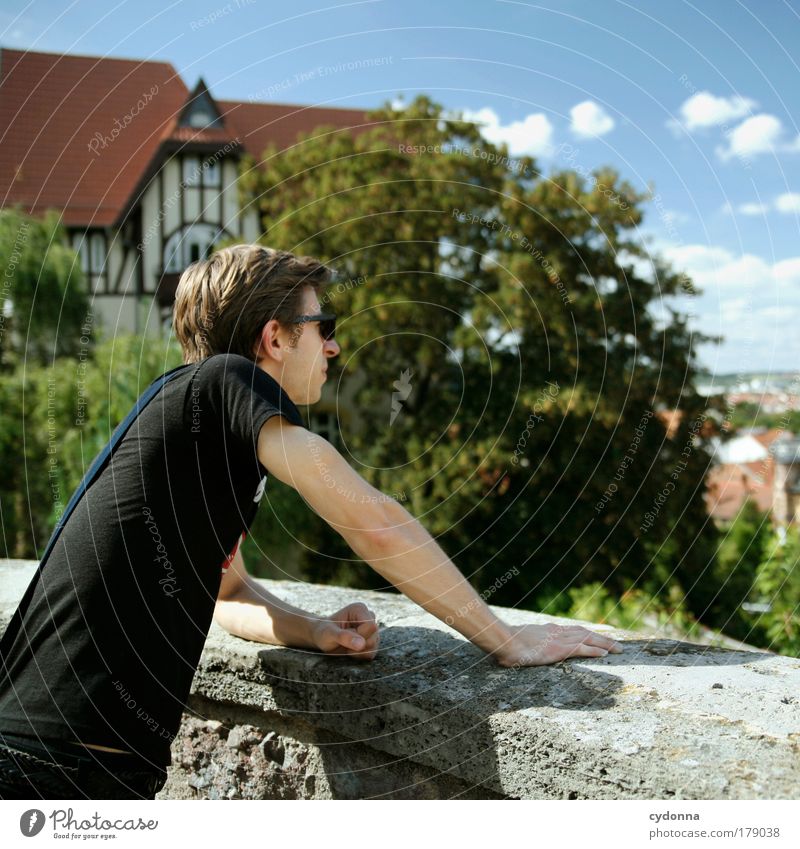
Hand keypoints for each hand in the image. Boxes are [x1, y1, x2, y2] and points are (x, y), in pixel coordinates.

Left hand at [310, 602, 379, 660]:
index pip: (370, 626)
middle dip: (359, 645)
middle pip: (374, 636)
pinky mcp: (371, 641)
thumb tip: (361, 644)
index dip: (359, 635)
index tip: (345, 637)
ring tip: (346, 647)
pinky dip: (360, 656)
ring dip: (359, 652)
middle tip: (344, 644)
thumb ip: (344, 637)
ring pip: (374, 646)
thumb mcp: (329, 634)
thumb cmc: (323, 632)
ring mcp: (371, 630)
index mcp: (359, 609)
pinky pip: (372, 653)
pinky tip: (350, 652)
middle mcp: (368, 617)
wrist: (321, 638)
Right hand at [493, 623, 623, 667]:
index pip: (573, 630)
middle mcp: (557, 632)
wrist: (503, 641)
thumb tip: (522, 651)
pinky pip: (582, 649)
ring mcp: (558, 640)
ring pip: (588, 639)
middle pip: (585, 632)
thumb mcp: (519, 641)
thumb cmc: (506, 643)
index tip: (598, 637)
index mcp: (548, 630)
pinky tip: (605, 654)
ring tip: (619, 649)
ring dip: (605, 644)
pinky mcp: (559, 649)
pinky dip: (595, 651)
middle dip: (603, 638)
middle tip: (618, 644)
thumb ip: (526, 644)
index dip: (588, 633)